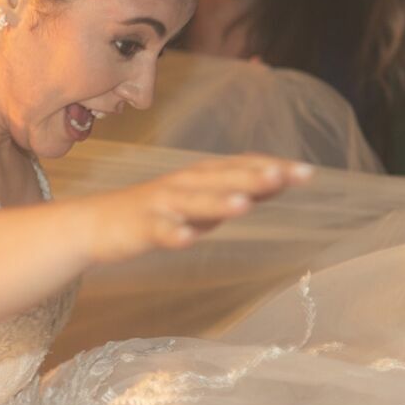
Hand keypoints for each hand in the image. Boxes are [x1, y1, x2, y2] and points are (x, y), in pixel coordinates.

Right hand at [78, 154, 310, 263]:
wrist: (96, 223)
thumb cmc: (158, 211)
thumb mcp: (203, 201)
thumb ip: (238, 190)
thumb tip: (283, 179)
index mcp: (201, 176)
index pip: (241, 165)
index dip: (272, 167)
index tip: (307, 173)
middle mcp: (183, 184)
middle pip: (220, 178)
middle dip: (251, 177)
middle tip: (283, 176)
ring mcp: (161, 205)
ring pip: (191, 202)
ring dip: (216, 202)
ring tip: (244, 205)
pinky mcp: (140, 228)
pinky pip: (158, 232)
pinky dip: (172, 234)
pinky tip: (186, 239)